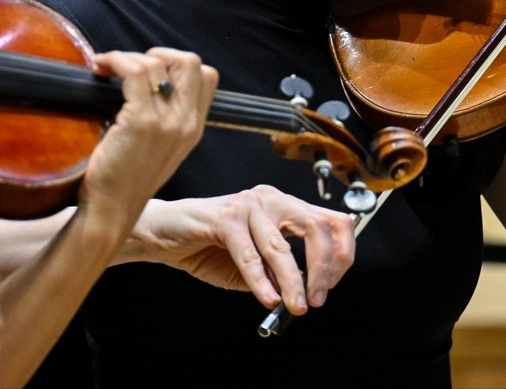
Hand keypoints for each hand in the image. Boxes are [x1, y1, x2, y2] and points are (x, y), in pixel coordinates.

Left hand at [78, 49, 216, 228]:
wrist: (111, 212)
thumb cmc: (125, 182)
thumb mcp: (160, 150)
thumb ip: (166, 121)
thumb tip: (147, 85)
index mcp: (194, 127)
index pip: (207, 76)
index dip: (179, 64)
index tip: (152, 70)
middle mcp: (187, 122)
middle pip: (191, 62)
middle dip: (160, 53)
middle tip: (132, 65)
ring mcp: (167, 121)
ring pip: (158, 63)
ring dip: (128, 57)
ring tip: (108, 66)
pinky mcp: (141, 121)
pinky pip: (134, 72)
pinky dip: (116, 61)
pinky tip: (101, 68)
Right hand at [132, 186, 354, 315]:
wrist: (163, 235)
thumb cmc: (210, 247)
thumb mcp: (255, 263)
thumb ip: (279, 272)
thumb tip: (306, 292)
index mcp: (287, 207)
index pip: (333, 221)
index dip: (342, 252)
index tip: (335, 282)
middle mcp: (274, 199)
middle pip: (317, 227)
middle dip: (324, 266)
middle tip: (319, 297)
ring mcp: (251, 204)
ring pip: (281, 246)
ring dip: (293, 281)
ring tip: (296, 306)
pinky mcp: (226, 216)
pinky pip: (249, 254)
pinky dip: (260, 280)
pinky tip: (267, 299)